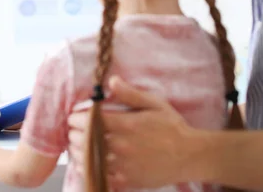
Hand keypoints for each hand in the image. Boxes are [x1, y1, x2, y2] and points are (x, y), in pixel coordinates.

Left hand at [68, 76, 201, 188]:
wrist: (189, 156)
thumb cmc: (172, 127)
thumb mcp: (154, 104)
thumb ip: (130, 93)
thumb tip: (111, 81)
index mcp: (126, 124)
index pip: (88, 120)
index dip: (76, 117)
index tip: (74, 116)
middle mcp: (121, 145)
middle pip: (83, 139)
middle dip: (74, 133)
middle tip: (73, 130)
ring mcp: (123, 165)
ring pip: (87, 159)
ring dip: (77, 151)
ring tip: (77, 145)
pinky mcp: (126, 181)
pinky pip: (99, 176)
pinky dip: (89, 169)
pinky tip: (89, 163)